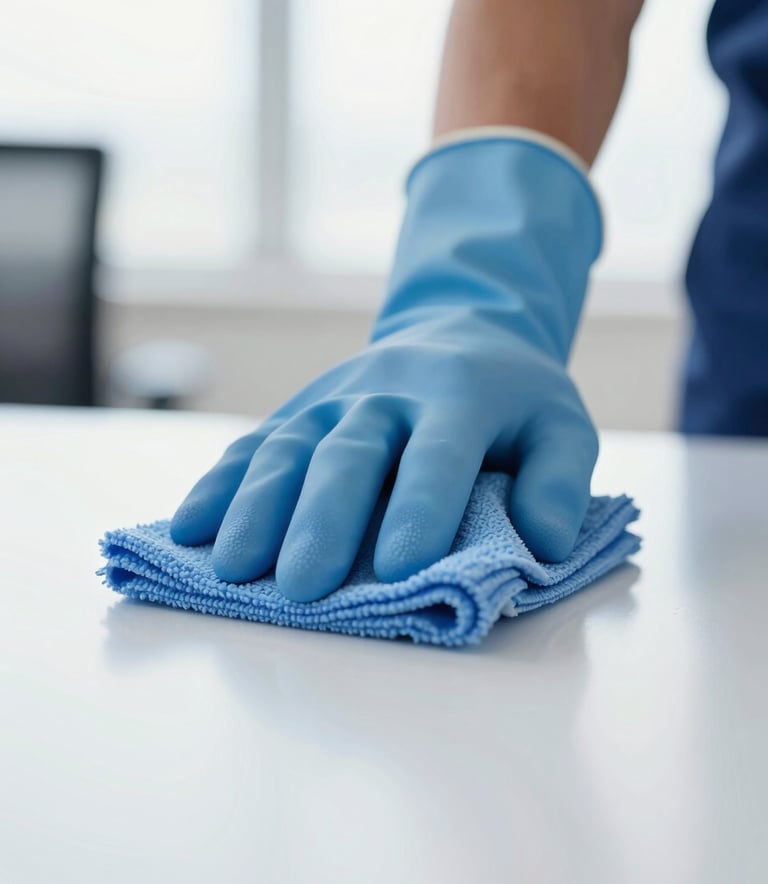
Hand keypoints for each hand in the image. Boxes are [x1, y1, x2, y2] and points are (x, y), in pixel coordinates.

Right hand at [171, 136, 602, 601]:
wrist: (459, 334)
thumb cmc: (513, 401)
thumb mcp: (562, 428)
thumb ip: (560, 482)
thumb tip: (544, 543)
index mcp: (459, 398)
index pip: (439, 452)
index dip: (421, 506)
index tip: (401, 567)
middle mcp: (387, 394)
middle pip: (350, 455)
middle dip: (324, 520)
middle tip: (304, 586)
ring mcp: (332, 401)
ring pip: (290, 449)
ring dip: (257, 507)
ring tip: (232, 567)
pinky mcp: (297, 411)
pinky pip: (253, 444)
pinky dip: (220, 484)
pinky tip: (191, 527)